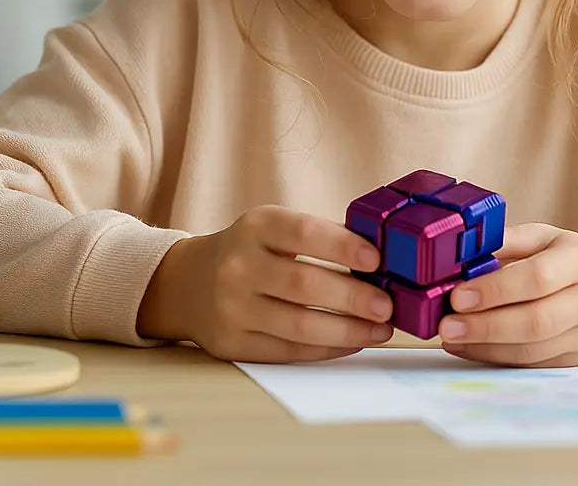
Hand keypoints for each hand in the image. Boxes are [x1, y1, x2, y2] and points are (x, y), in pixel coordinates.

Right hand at [137, 205, 393, 362]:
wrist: (189, 281)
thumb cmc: (251, 249)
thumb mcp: (275, 227)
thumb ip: (320, 237)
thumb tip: (380, 261)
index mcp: (256, 226)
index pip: (304, 233)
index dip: (343, 246)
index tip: (377, 259)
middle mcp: (239, 266)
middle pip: (304, 285)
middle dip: (353, 298)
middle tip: (388, 305)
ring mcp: (232, 308)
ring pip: (298, 326)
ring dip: (347, 330)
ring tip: (380, 329)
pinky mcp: (232, 344)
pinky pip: (288, 351)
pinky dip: (326, 349)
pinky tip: (352, 341)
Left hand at [437, 223, 577, 366]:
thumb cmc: (573, 261)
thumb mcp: (547, 238)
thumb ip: (508, 241)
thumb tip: (462, 251)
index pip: (537, 278)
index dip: (496, 290)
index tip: (459, 295)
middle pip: (536, 320)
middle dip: (486, 326)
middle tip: (446, 324)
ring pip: (533, 349)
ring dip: (486, 346)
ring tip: (450, 337)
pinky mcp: (577, 360)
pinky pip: (533, 363)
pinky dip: (496, 357)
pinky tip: (469, 348)